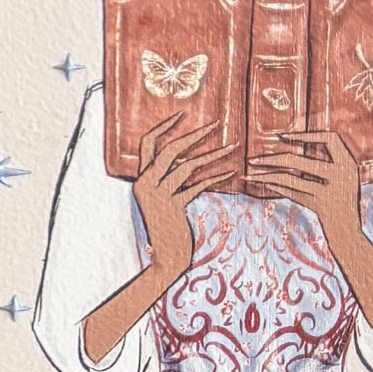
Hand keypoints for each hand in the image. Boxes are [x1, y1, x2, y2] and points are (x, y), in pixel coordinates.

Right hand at [130, 111, 239, 283]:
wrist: (167, 258)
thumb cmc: (169, 228)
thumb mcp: (163, 200)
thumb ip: (168, 180)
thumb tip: (187, 160)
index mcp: (140, 180)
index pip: (147, 143)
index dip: (164, 126)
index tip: (182, 113)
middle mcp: (144, 185)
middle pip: (167, 150)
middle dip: (192, 135)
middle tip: (214, 124)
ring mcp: (157, 197)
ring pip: (186, 166)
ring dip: (213, 155)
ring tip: (233, 146)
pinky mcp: (173, 208)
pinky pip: (197, 186)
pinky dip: (215, 178)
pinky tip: (231, 172)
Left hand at [247, 124, 364, 245]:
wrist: (348, 232)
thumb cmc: (343, 200)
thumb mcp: (343, 177)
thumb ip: (328, 160)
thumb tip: (294, 140)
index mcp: (349, 163)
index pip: (329, 139)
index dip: (306, 135)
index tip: (281, 136)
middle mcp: (341, 175)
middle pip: (298, 161)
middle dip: (271, 160)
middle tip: (252, 160)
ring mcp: (330, 192)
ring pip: (289, 179)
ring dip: (265, 176)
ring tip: (248, 175)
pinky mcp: (319, 206)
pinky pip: (291, 193)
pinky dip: (275, 187)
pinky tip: (261, 184)